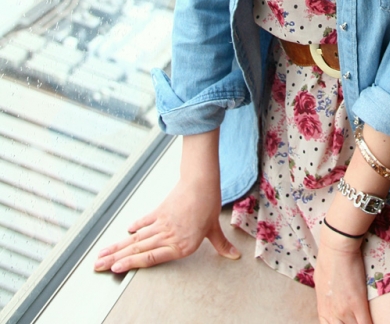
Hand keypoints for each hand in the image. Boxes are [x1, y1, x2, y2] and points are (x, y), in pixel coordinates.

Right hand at [93, 176, 239, 273]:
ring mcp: (161, 223)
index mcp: (180, 245)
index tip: (114, 268)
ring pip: (136, 238)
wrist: (201, 180)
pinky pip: (145, 222)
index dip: (131, 263)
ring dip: (117, 246)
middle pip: (137, 249)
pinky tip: (125, 233)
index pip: (150, 258)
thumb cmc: (208, 204)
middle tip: (96, 265)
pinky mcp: (160, 210)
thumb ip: (221, 244)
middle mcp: (167, 236)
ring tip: (102, 253)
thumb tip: (234, 256)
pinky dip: (135, 227)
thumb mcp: (214, 227)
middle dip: (114, 258)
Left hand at [315, 227, 371, 323]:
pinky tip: (373, 321)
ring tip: (363, 318)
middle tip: (357, 319)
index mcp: (323, 310)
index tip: (348, 321)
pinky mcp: (357, 304)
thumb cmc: (328, 260)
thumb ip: (326, 298)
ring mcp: (344, 311)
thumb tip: (330, 299)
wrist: (336, 247)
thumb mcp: (321, 284)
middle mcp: (332, 314)